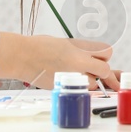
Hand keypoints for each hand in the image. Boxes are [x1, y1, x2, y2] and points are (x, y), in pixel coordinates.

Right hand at [0, 35, 115, 89]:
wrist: (23, 56)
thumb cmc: (40, 47)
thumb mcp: (66, 42)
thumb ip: (82, 50)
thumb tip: (93, 56)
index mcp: (80, 47)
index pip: (108, 52)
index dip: (105, 57)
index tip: (101, 59)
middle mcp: (79, 61)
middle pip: (105, 70)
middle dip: (103, 72)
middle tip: (98, 74)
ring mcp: (72, 75)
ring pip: (94, 83)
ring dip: (90, 81)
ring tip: (76, 75)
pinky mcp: (64, 86)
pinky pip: (78, 88)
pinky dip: (76, 86)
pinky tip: (67, 80)